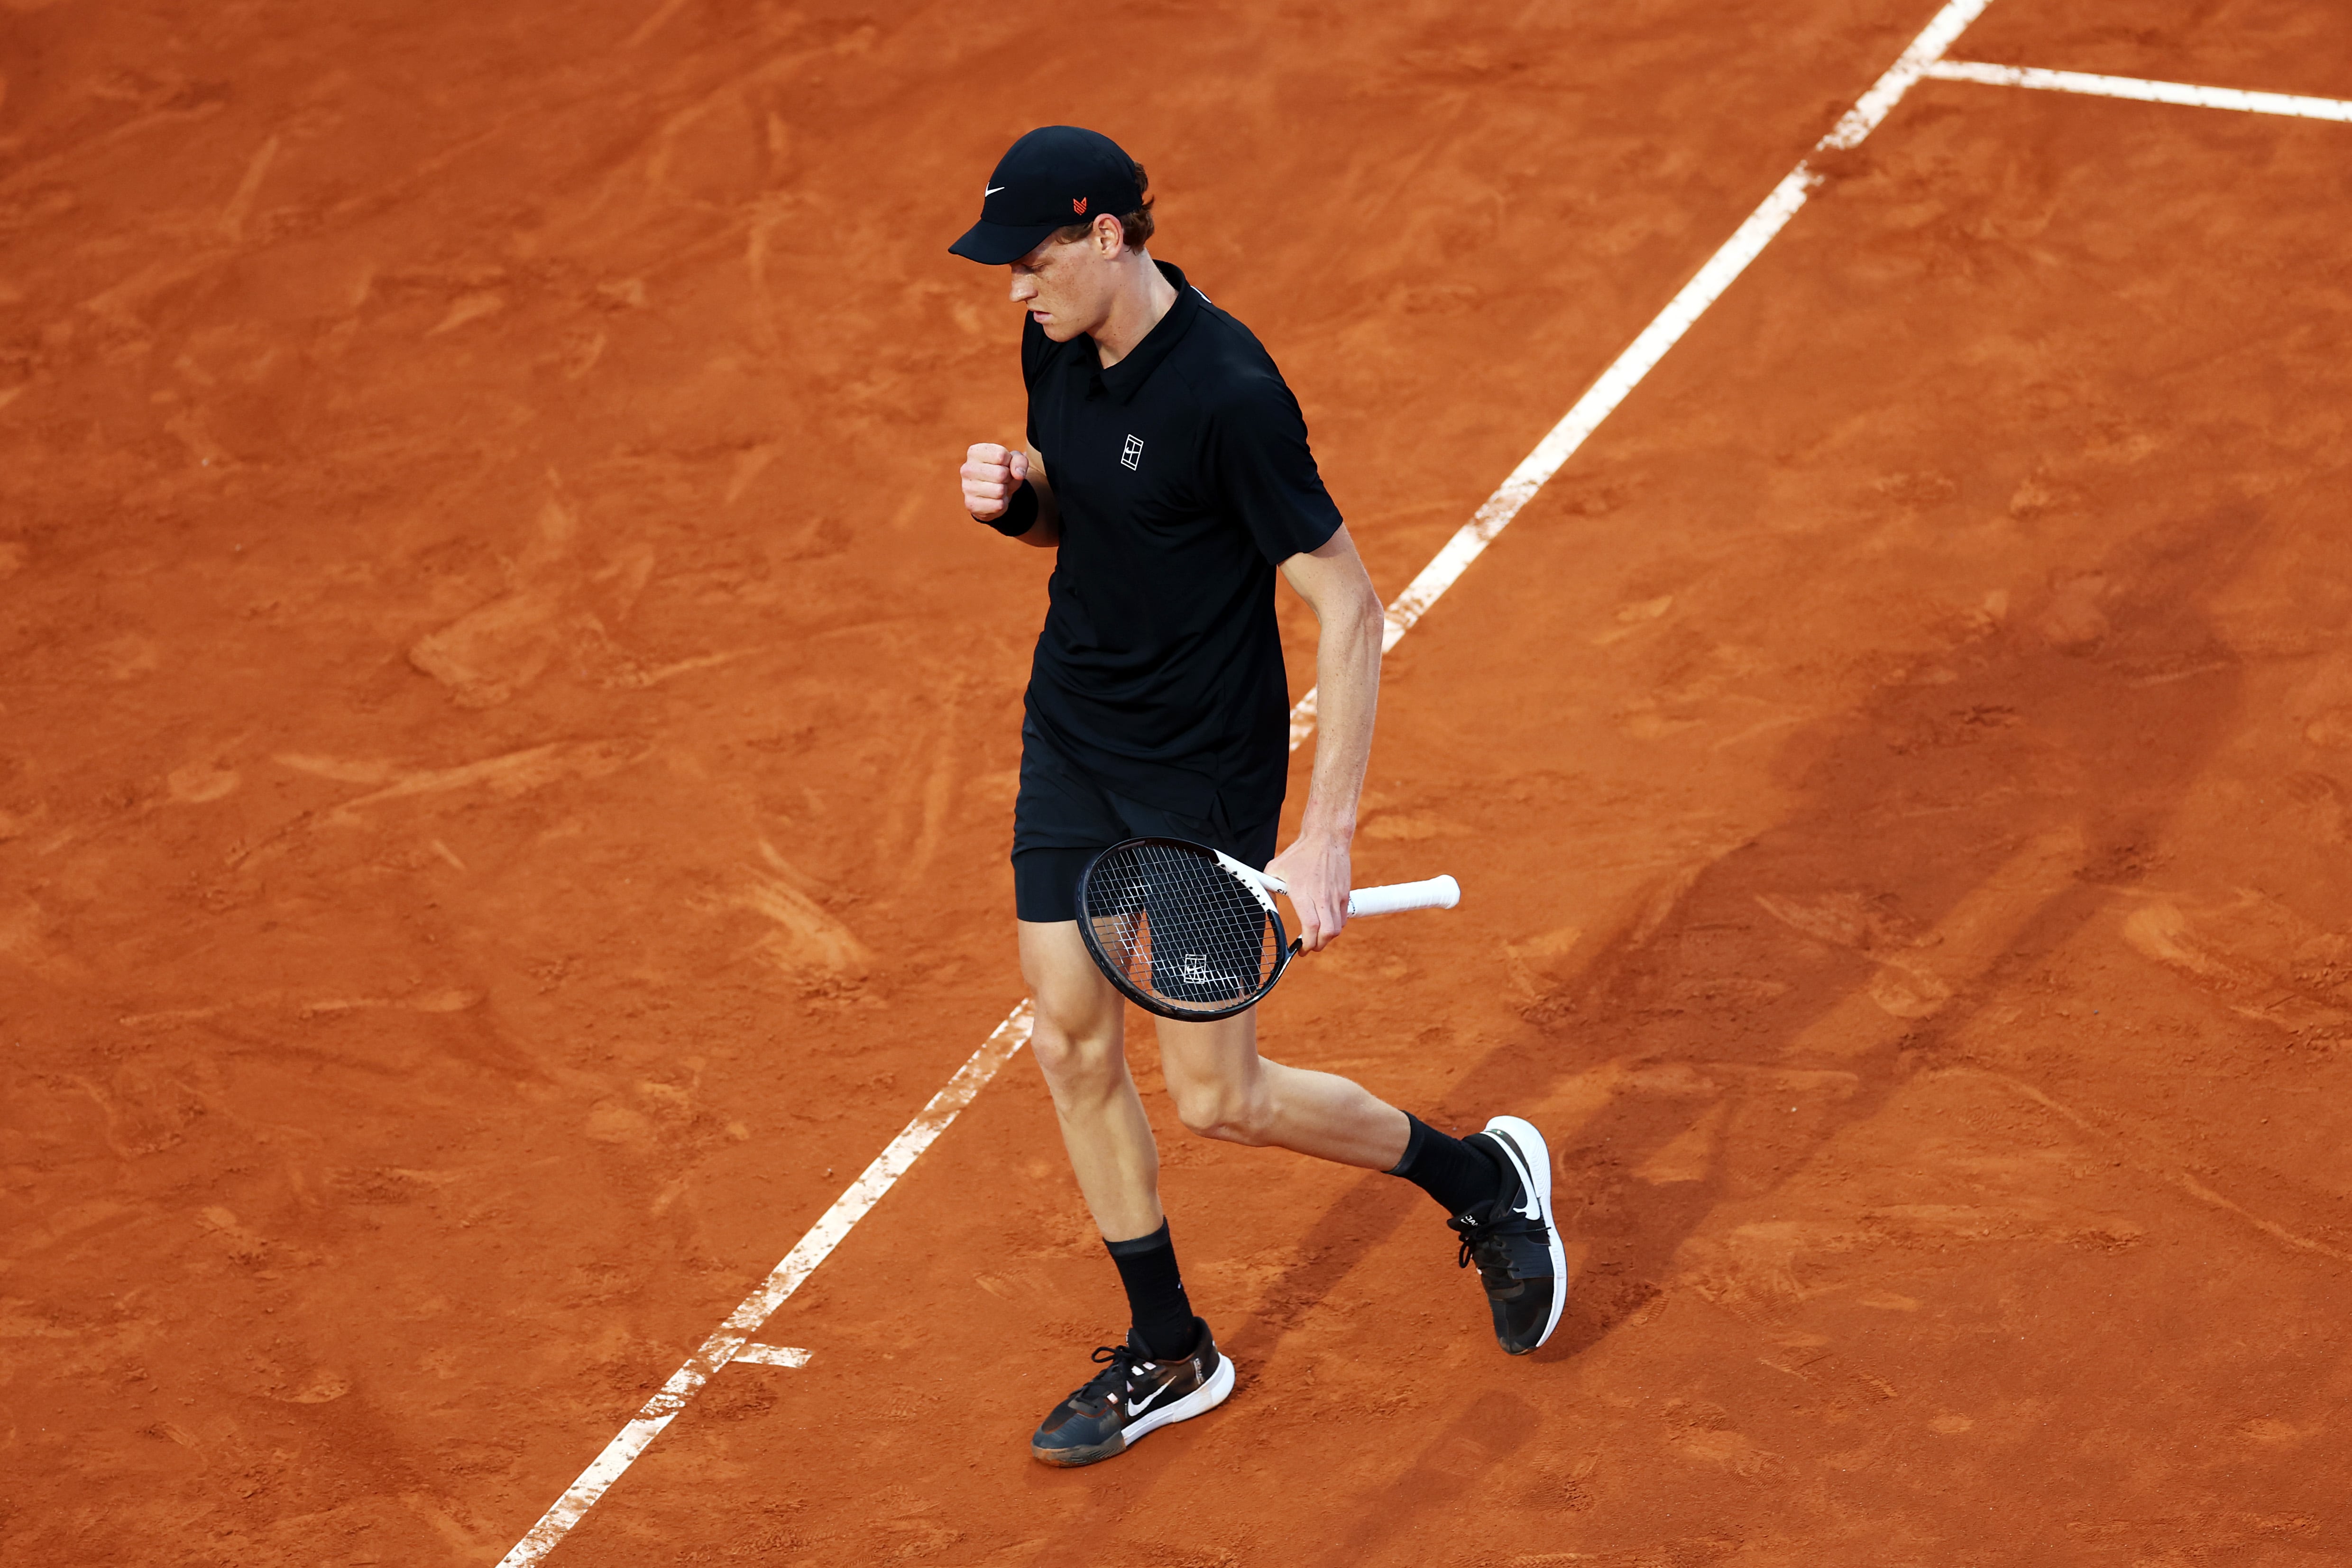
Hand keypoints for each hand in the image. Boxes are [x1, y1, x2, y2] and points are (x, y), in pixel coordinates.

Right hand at [961, 442, 1029, 520]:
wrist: (991, 494)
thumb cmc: (1002, 471)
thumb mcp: (1013, 461)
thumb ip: (1019, 460)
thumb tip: (1018, 474)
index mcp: (974, 452)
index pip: (1001, 455)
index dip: (1009, 462)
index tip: (1003, 465)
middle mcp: (967, 469)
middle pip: (1001, 474)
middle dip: (1008, 478)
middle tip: (1002, 479)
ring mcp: (967, 488)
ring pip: (1000, 491)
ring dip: (1004, 491)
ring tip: (998, 488)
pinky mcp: (971, 504)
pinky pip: (998, 505)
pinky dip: (1002, 503)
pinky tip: (994, 499)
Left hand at [1265, 829, 1350, 952]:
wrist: (1326, 838)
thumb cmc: (1299, 853)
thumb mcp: (1274, 870)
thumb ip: (1269, 891)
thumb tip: (1266, 908)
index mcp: (1304, 893)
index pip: (1311, 926)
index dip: (1307, 943)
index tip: (1300, 949)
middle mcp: (1322, 897)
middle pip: (1327, 933)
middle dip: (1318, 946)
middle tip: (1309, 947)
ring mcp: (1336, 896)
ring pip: (1337, 928)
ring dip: (1327, 938)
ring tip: (1316, 937)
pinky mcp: (1345, 893)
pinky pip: (1343, 918)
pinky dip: (1335, 926)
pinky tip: (1326, 923)